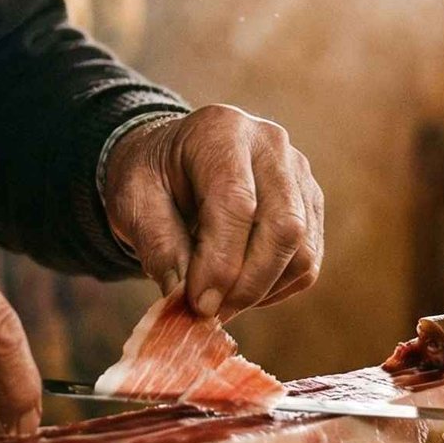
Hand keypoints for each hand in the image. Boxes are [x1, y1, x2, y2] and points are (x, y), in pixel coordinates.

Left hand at [102, 106, 323, 321]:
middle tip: (211, 312)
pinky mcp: (309, 202)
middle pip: (283, 225)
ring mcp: (297, 171)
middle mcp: (269, 143)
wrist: (173, 159)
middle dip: (248, 283)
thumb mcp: (134, 200)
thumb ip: (157, 243)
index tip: (199, 304)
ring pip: (301, 248)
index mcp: (220, 131)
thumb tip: (184, 295)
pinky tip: (240, 288)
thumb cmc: (152, 177)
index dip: (221, 261)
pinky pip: (308, 259)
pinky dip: (276, 287)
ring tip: (219, 301)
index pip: (236, 201)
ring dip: (262, 290)